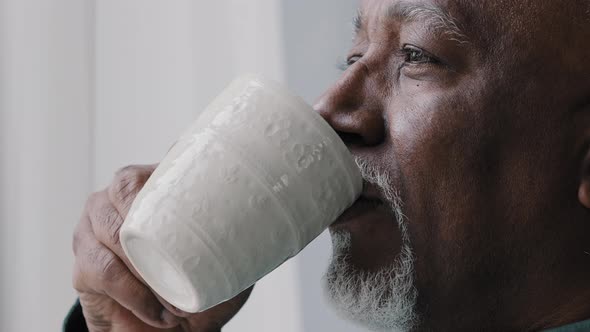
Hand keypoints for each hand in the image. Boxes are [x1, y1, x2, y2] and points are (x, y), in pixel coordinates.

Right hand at [72, 164, 252, 331]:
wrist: (170, 331)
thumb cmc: (199, 287)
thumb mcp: (227, 257)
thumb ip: (239, 229)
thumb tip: (268, 208)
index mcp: (157, 188)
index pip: (159, 162)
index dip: (169, 170)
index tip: (191, 196)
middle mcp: (121, 199)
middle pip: (123, 185)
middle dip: (150, 218)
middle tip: (177, 253)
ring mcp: (96, 228)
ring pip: (108, 228)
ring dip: (143, 264)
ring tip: (173, 296)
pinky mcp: (83, 263)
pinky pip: (101, 269)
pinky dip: (133, 292)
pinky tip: (156, 309)